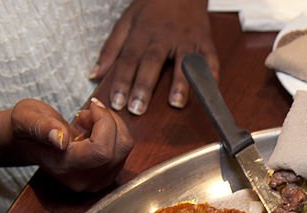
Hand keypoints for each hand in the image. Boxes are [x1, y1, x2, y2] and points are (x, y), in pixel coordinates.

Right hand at [10, 98, 133, 192]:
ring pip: (124, 149)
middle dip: (109, 121)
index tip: (91, 105)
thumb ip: (41, 127)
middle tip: (87, 111)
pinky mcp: (105, 177)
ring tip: (88, 120)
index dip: (104, 122)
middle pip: (118, 149)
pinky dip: (115, 134)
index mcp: (64, 167)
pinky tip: (94, 130)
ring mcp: (96, 181)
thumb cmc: (26, 126)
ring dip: (112, 126)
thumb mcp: (26, 118)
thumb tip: (59, 139)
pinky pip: (124, 151)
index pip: (101, 150)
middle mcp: (83, 180)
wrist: (28, 142)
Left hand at [92, 0, 218, 114]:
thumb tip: (95, 73)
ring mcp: (187, 39)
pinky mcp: (205, 41)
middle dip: (144, 87)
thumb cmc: (152, 7)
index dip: (122, 82)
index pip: (128, 59)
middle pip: (152, 62)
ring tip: (175, 103)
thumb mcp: (126, 22)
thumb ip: (111, 49)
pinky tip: (207, 90)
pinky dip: (211, 74)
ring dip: (180, 83)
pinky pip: (210, 59)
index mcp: (142, 32)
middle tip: (137, 108)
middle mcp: (164, 36)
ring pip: (183, 62)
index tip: (116, 103)